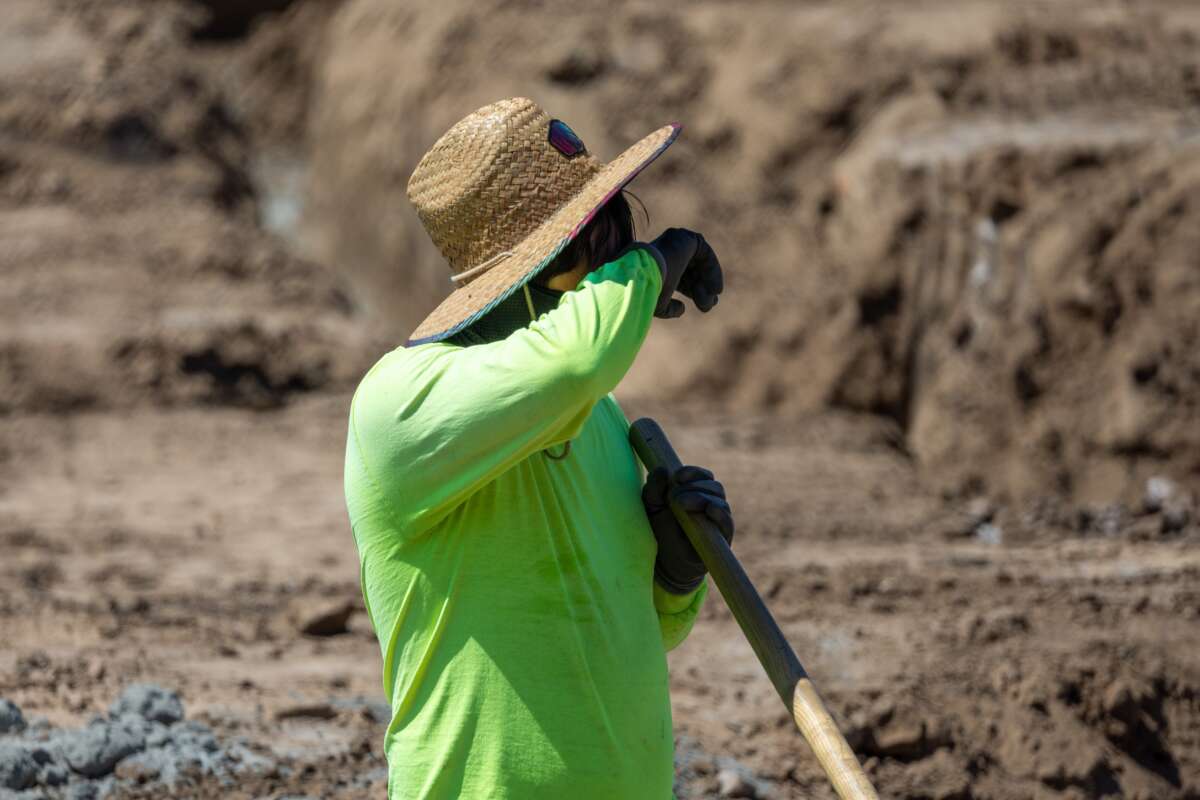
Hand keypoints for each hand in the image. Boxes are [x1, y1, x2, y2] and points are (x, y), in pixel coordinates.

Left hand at [641, 464, 734, 593]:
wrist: (667, 562)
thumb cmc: (661, 530)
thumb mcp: (652, 507)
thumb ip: (654, 488)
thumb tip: (662, 469)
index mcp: (697, 492)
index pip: (703, 476)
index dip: (692, 473)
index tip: (676, 477)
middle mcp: (711, 503)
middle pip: (713, 486)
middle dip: (694, 487)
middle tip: (674, 497)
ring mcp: (718, 520)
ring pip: (720, 500)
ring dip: (702, 498)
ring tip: (682, 504)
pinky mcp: (723, 537)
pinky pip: (727, 522)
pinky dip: (720, 514)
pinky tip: (709, 510)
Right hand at [648, 228, 723, 318]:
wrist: (643, 276)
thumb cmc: (648, 292)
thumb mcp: (658, 306)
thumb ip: (669, 308)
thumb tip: (682, 309)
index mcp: (656, 262)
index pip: (680, 273)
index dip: (692, 289)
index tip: (703, 305)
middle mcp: (666, 249)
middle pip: (692, 268)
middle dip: (702, 287)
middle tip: (710, 304)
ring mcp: (675, 241)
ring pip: (700, 261)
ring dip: (708, 280)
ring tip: (713, 297)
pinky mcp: (686, 238)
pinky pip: (706, 253)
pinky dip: (713, 270)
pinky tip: (715, 288)